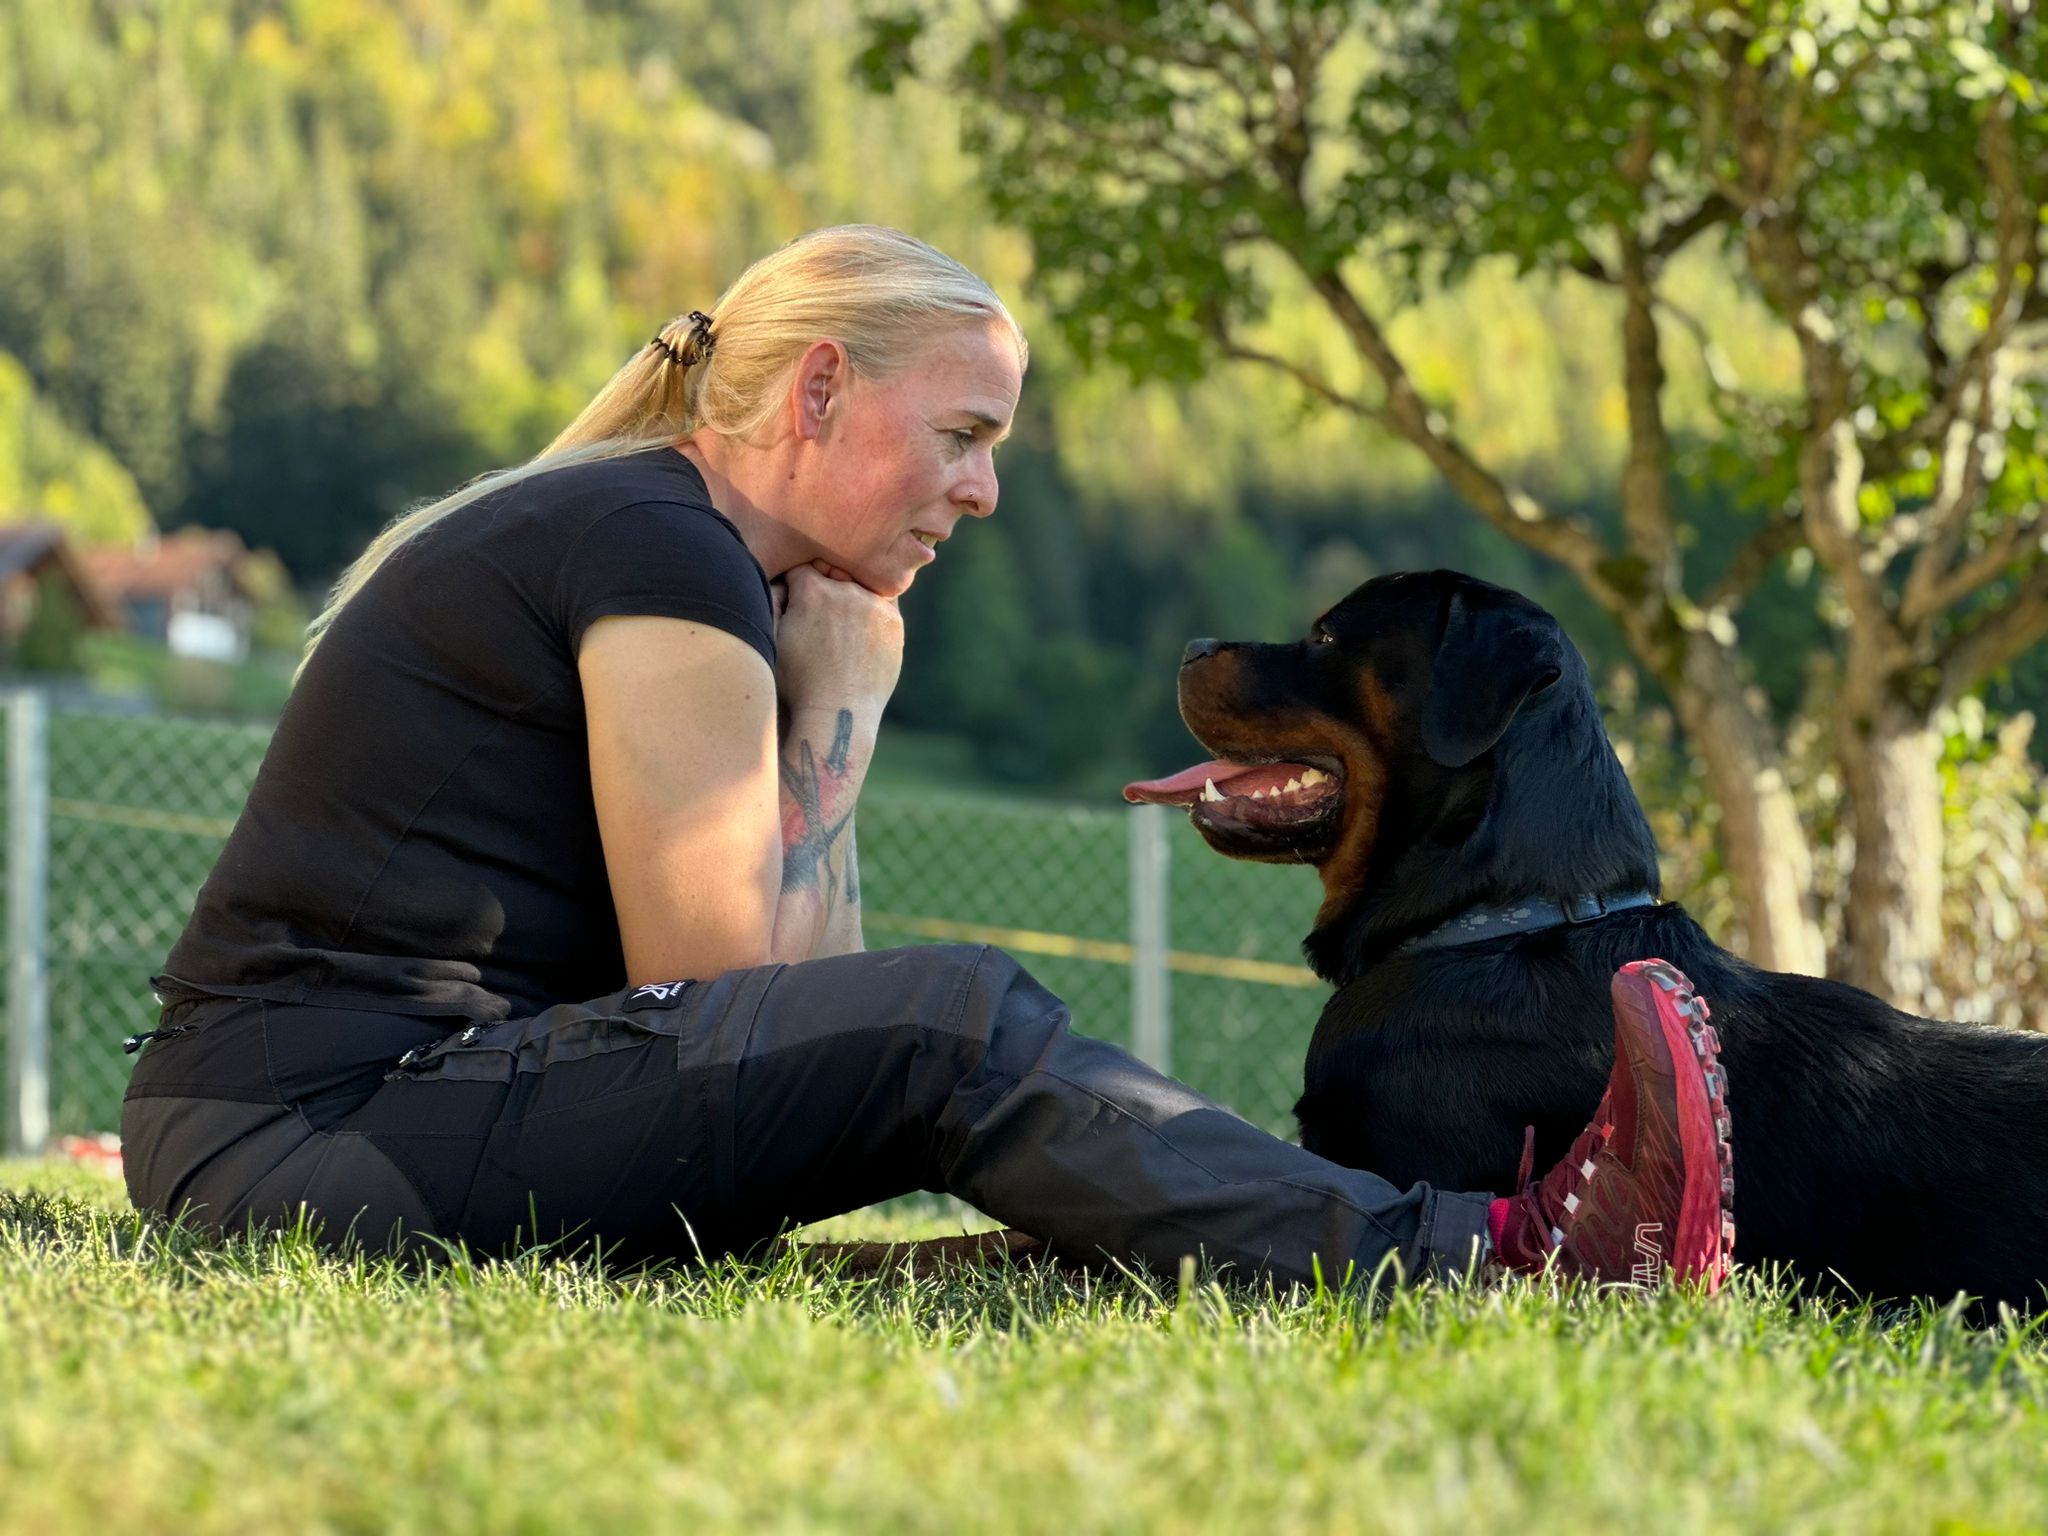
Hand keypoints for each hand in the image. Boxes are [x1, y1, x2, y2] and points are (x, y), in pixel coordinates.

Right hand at [773, 560, 901, 714]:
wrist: (837, 714)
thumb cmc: (795, 683)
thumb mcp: (770, 637)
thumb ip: (772, 597)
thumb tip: (784, 578)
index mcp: (811, 591)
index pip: (800, 569)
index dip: (794, 586)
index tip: (794, 603)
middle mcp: (845, 591)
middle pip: (831, 573)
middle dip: (823, 587)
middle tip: (818, 618)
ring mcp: (873, 605)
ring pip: (858, 585)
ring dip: (849, 595)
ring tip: (839, 627)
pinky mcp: (892, 622)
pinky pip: (881, 602)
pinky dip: (870, 609)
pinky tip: (858, 631)